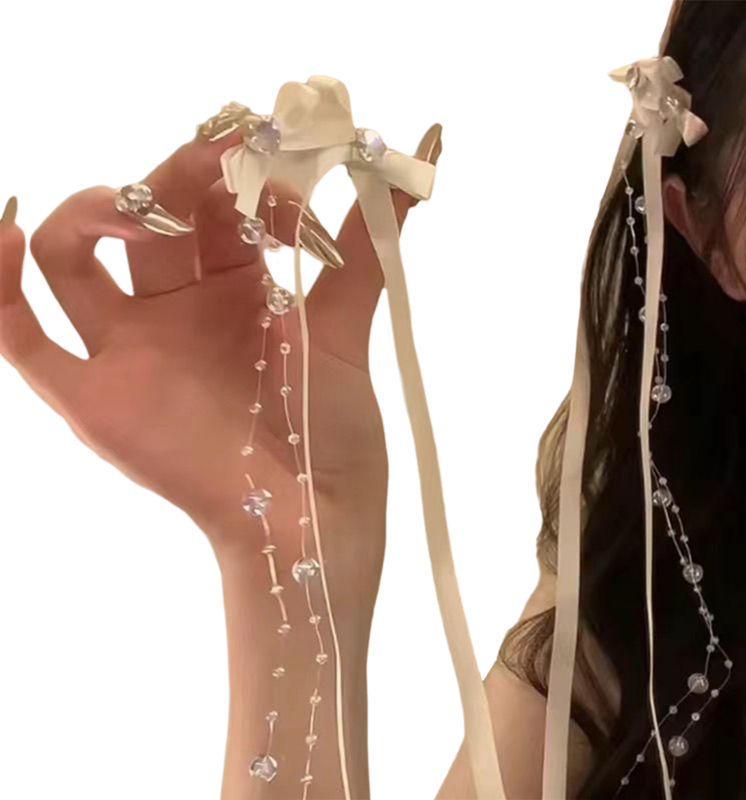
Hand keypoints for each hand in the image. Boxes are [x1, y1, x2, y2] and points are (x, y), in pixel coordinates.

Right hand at [0, 132, 418, 571]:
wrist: (314, 511)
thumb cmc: (330, 427)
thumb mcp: (345, 324)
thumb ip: (366, 247)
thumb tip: (418, 167)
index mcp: (230, 285)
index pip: (210, 200)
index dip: (238, 172)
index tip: (286, 169)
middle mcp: (173, 306)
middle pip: (145, 214)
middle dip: (181, 177)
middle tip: (228, 161)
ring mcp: (128, 348)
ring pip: (72, 255)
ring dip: (92, 211)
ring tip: (140, 204)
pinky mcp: (93, 397)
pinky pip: (23, 337)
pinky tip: (8, 230)